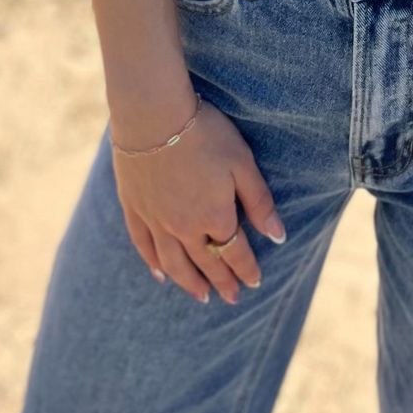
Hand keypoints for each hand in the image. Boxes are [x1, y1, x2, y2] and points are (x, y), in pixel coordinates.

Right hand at [112, 96, 287, 304]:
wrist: (152, 114)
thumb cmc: (204, 133)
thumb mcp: (242, 162)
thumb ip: (259, 202)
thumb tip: (278, 237)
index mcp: (214, 216)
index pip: (234, 252)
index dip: (246, 268)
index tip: (255, 282)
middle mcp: (184, 227)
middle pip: (206, 262)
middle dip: (222, 281)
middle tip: (233, 298)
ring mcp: (156, 220)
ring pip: (174, 263)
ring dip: (189, 283)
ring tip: (202, 297)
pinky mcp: (134, 208)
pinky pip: (144, 246)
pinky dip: (153, 264)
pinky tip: (160, 275)